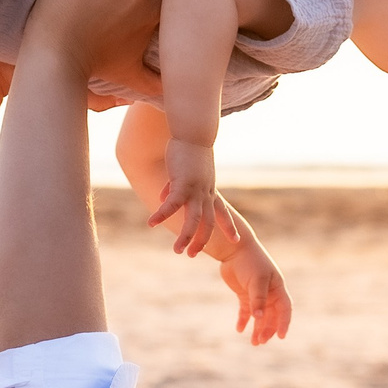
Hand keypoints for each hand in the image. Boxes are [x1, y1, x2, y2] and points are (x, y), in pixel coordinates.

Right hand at [150, 138, 227, 256]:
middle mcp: (206, 193)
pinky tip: (151, 223)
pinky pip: (173, 204)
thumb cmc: (189, 148)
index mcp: (209, 189)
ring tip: (177, 251)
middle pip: (209, 223)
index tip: (236, 240)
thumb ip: (177, 186)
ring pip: (194, 219)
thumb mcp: (185, 171)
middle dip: (202, 240)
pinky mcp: (183, 183)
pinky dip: (162, 214)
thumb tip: (165, 196)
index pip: (222, 211)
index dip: (229, 226)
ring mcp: (197, 189)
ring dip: (187, 237)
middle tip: (192, 255)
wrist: (195, 132)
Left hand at [219, 229, 291, 344]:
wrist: (234, 249)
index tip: (281, 336)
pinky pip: (245, 311)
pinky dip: (243, 320)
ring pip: (259, 316)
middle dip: (267, 330)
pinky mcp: (244, 294)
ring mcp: (256, 294)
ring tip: (254, 342)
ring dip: (257, 329)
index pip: (285, 309)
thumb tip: (258, 318)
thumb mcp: (256, 281)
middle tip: (260, 342)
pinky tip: (239, 329)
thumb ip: (257, 299)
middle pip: (272, 316)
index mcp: (277, 288)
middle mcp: (269, 293)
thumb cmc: (249, 262)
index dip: (284, 323)